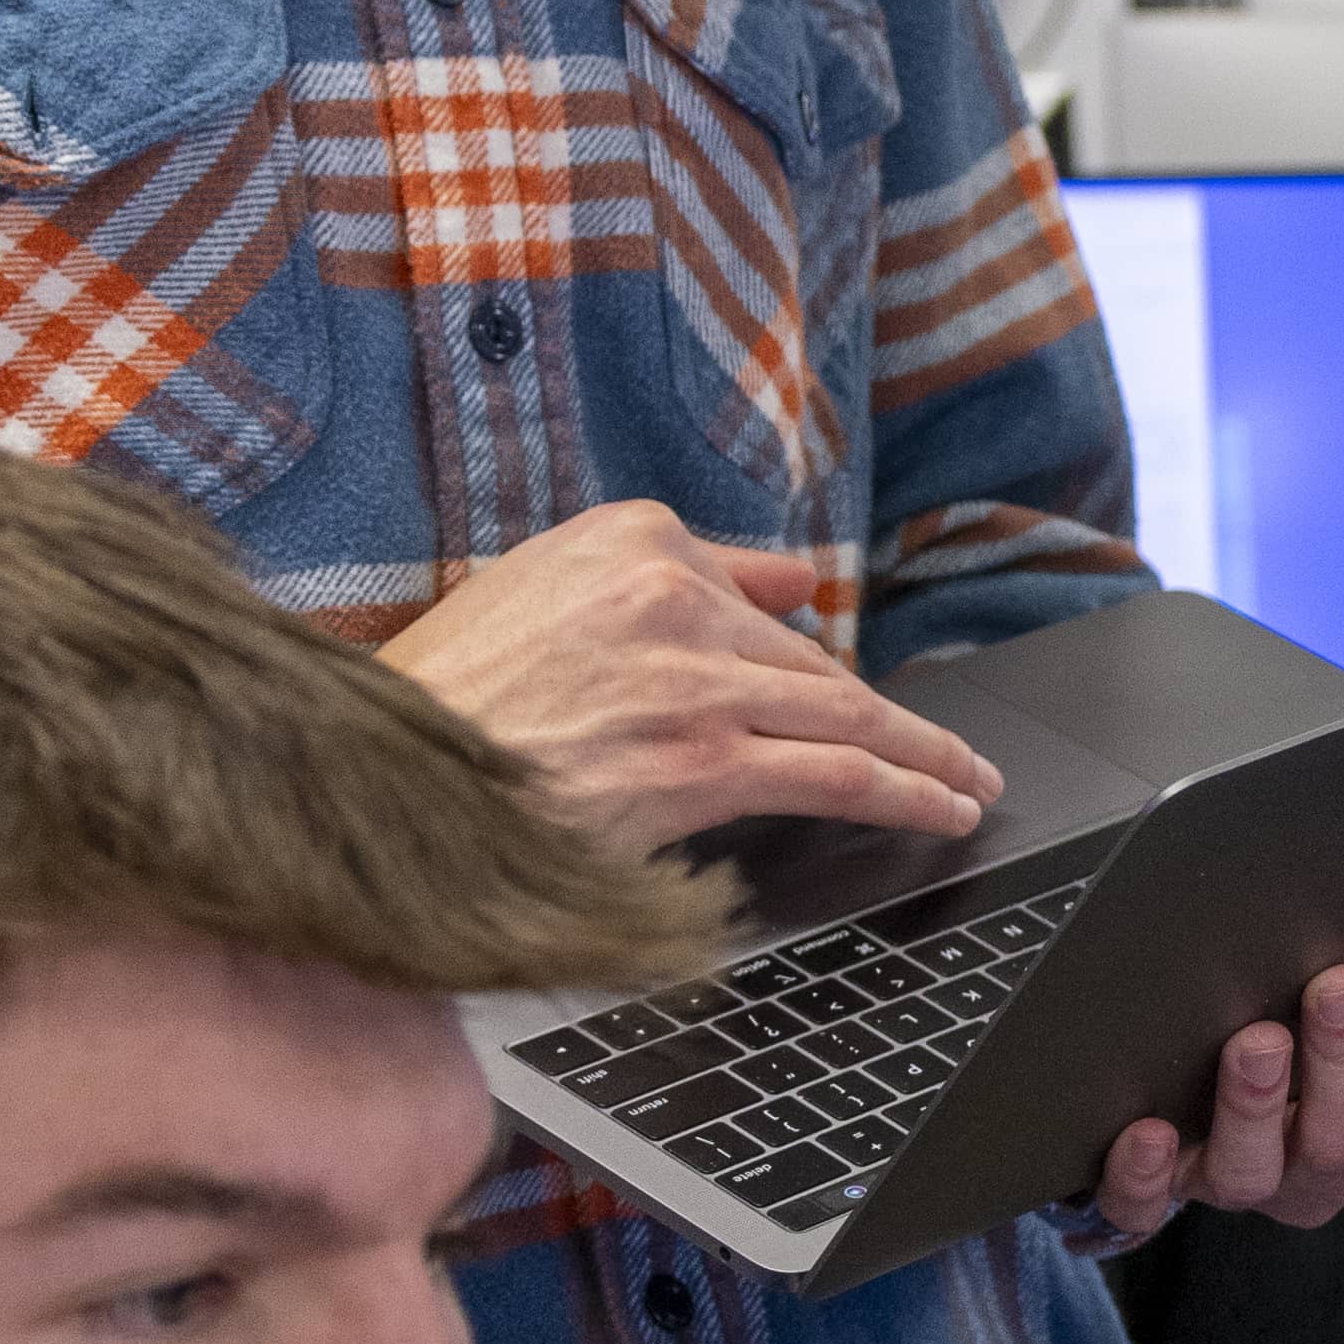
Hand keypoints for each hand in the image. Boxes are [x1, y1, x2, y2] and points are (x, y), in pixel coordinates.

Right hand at [382, 501, 999, 856]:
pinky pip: (838, 771)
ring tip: (967, 778)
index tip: (842, 680)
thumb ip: (659, 576)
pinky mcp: (704, 760)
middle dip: (888, 714)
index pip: (752, 596)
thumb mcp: (533, 593)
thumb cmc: (441, 702)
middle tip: (950, 748)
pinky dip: (908, 788)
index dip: (800, 653)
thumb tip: (788, 580)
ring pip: (847, 710)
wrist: (376, 779)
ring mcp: (693, 680)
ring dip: (926, 752)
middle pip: (810, 660)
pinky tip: (944, 803)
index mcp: (630, 541)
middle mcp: (671, 595)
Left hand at [1098, 929, 1343, 1238]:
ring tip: (1255, 1040)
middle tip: (1340, 986)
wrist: (1257, 1124)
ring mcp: (1250, 1187)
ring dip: (1254, 1106)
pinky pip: (1144, 1209)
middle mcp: (1330, 1178)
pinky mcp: (1166, 1193)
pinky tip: (1145, 1131)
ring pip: (1253, 1173)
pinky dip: (1142, 1177)